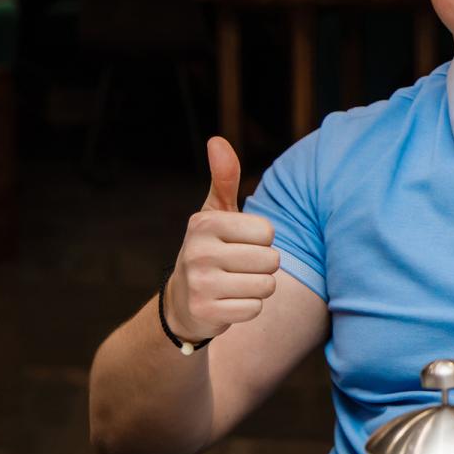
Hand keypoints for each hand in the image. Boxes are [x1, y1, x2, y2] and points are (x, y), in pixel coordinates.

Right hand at [165, 137, 278, 342]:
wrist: (182, 301)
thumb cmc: (210, 249)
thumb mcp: (215, 213)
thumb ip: (224, 179)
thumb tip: (217, 140)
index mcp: (205, 224)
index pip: (268, 232)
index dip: (262, 240)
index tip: (240, 243)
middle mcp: (198, 252)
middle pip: (271, 260)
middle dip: (263, 266)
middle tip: (238, 267)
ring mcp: (200, 284)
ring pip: (266, 286)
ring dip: (257, 288)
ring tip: (234, 283)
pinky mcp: (206, 312)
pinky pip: (255, 310)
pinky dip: (248, 308)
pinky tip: (228, 302)